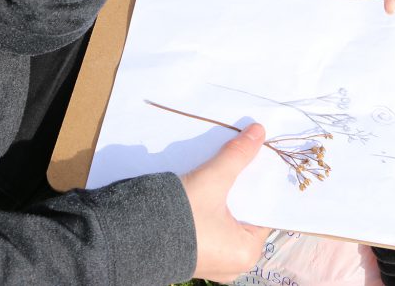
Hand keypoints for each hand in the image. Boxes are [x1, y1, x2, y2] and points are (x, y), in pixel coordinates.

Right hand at [182, 124, 270, 282]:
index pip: (264, 213)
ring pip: (226, 220)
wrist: (129, 237)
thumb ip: (237, 155)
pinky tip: (207, 189)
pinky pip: (210, 228)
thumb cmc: (180, 217)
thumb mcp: (213, 180)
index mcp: (247, 252)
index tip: (261, 164)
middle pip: (245, 215)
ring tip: (225, 173)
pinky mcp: (194, 256)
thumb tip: (258, 131)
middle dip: (242, 189)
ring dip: (224, 197)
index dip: (262, 185)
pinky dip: (210, 210)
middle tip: (244, 162)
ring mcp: (212, 262)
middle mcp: (233, 264)